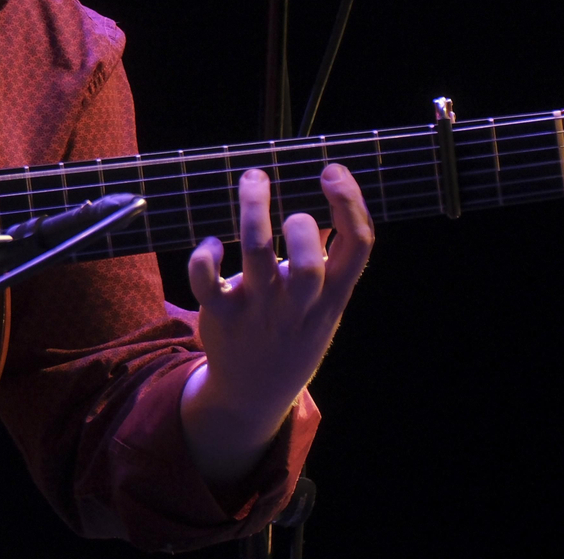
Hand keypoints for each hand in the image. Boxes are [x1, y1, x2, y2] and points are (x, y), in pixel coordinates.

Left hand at [179, 163, 373, 485]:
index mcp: (332, 297)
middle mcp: (297, 305)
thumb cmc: (294, 333)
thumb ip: (331, 262)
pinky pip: (207, 281)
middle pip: (307, 263)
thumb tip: (330, 201)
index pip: (358, 248)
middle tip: (288, 205)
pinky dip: (205, 256)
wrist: (255, 394)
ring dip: (253, 211)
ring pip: (256, 255)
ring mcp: (258, 311)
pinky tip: (212, 243)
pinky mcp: (221, 314)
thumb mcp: (326, 306)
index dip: (351, 204)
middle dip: (299, 225)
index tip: (333, 170)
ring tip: (253, 179)